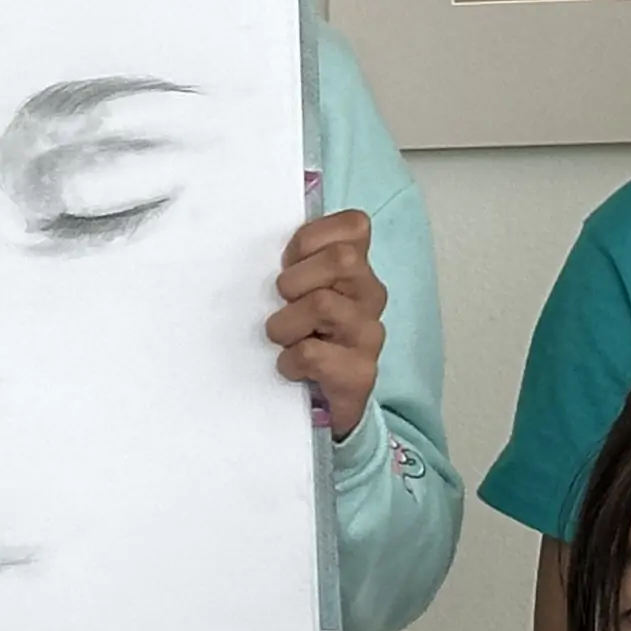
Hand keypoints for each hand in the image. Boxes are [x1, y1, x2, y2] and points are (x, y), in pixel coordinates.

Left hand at [266, 210, 386, 442]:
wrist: (323, 405)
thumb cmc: (302, 336)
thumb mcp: (296, 290)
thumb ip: (294, 260)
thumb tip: (260, 233)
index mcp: (357, 268)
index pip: (355, 225)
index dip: (311, 240)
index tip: (290, 264)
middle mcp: (370, 296)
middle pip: (342, 259)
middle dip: (295, 280)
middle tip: (282, 304)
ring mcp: (369, 334)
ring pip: (322, 304)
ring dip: (285, 324)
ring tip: (283, 339)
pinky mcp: (360, 373)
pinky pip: (312, 353)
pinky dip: (289, 360)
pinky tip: (290, 366)